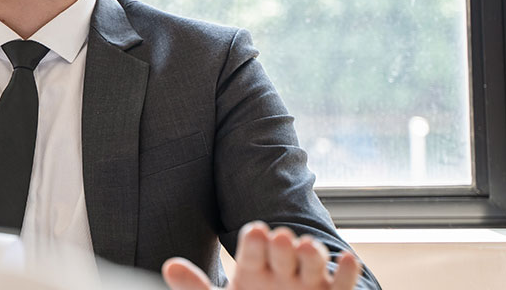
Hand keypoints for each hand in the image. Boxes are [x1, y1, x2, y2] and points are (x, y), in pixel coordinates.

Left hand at [161, 221, 362, 289]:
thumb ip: (195, 286)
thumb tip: (169, 266)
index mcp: (254, 267)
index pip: (253, 251)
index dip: (255, 242)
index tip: (256, 232)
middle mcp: (282, 270)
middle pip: (283, 253)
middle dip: (282, 246)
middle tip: (280, 236)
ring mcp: (308, 282)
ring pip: (312, 263)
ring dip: (312, 254)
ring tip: (308, 247)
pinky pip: (342, 283)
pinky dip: (347, 272)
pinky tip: (346, 259)